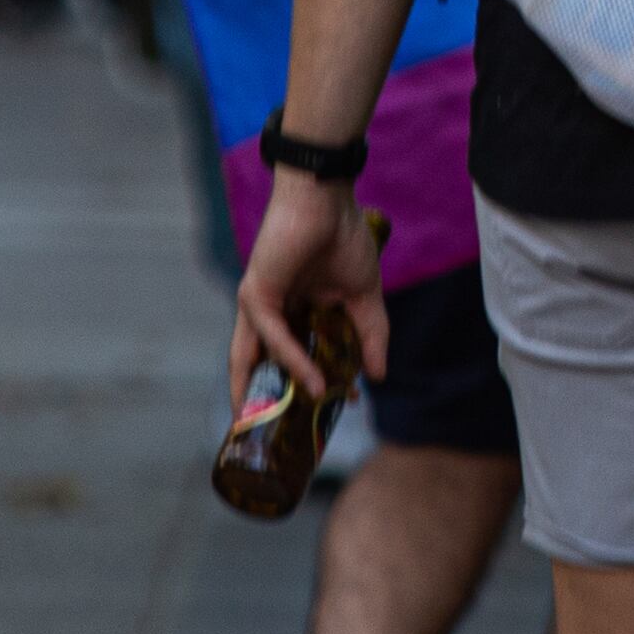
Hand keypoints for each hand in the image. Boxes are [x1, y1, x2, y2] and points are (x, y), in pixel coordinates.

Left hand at [232, 164, 388, 420]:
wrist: (327, 198)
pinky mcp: (255, 294)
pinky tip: (312, 381)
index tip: (343, 407)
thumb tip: (379, 376)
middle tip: (280, 436)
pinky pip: (274, 337)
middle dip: (269, 400)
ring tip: (277, 425)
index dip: (315, 386)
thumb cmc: (342, 238)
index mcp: (291, 312)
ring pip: (254, 359)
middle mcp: (269, 313)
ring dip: (266, 393)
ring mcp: (258, 305)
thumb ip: (371, 336)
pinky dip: (293, 361)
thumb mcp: (363, 298)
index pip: (294, 359)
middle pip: (261, 366)